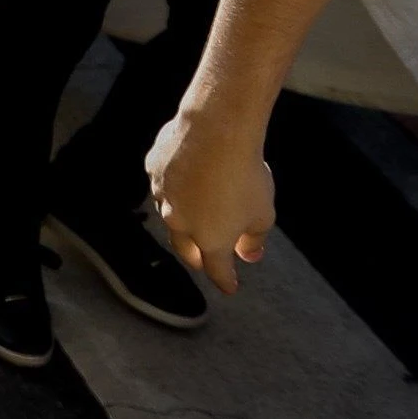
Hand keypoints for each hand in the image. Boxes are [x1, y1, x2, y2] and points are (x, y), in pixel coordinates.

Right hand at [146, 107, 274, 296]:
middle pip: (185, 250)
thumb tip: (249, 253)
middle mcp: (181, 223)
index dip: (225, 281)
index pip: (217, 271)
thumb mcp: (264, 214)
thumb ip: (254, 239)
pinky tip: (189, 174)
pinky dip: (175, 186)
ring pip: (170, 215)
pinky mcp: (153, 170)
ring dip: (185, 218)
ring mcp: (162, 196)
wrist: (217, 131)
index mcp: (210, 240)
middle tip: (207, 257)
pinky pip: (163, 184)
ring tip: (200, 209)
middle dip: (197, 257)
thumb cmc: (245, 175)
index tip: (230, 286)